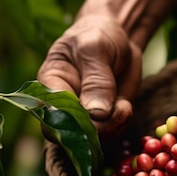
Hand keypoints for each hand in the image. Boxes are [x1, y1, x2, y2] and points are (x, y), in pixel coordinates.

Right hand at [37, 14, 142, 138]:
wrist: (117, 36)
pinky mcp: (104, 119)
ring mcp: (84, 115)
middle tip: (120, 111)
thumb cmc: (98, 35)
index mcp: (50, 84)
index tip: (96, 115)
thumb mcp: (96, 48)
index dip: (72, 122)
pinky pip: (110, 135)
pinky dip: (121, 126)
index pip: (50, 115)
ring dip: (113, 129)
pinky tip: (126, 108)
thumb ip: (96, 79)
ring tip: (125, 107)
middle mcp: (62, 105)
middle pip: (69, 134)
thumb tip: (95, 113)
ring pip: (92, 140)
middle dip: (97, 131)